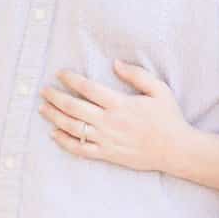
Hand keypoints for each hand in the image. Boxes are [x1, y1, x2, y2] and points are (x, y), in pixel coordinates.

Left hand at [40, 61, 188, 173]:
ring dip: (55, 117)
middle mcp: (109, 122)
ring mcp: (106, 140)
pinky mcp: (107, 154)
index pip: (88, 89)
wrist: (175, 150)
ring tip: (43, 109)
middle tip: (44, 90)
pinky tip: (54, 134)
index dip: (71, 79)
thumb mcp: (159, 89)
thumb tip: (116, 63)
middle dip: (56, 97)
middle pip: (74, 107)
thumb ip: (137, 74)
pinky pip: (80, 149)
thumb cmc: (168, 118)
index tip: (61, 74)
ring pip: (73, 128)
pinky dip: (64, 142)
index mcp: (120, 104)